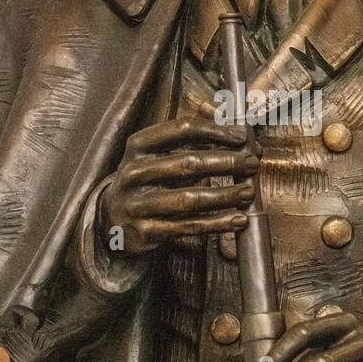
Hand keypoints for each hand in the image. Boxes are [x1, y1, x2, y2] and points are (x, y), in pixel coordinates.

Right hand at [100, 117, 258, 256]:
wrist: (111, 220)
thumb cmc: (146, 181)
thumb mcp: (156, 156)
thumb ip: (191, 145)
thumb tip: (242, 139)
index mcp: (138, 146)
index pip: (181, 130)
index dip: (215, 131)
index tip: (241, 137)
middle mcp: (134, 172)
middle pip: (188, 163)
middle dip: (226, 162)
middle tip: (252, 163)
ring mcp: (138, 204)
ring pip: (190, 199)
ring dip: (226, 194)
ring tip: (248, 191)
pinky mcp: (145, 231)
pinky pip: (188, 226)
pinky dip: (218, 223)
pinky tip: (238, 218)